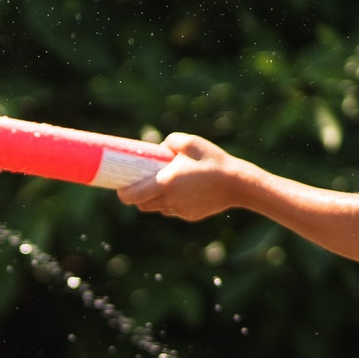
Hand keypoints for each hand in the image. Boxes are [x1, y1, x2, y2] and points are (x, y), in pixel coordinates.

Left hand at [115, 133, 252, 218]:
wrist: (238, 183)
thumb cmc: (213, 161)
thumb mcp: (190, 143)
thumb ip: (170, 141)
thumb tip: (160, 146)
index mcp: (164, 183)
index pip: (133, 196)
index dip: (123, 194)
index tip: (120, 188)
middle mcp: (169, 200)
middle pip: (142, 205)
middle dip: (137, 197)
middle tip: (140, 185)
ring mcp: (180, 210)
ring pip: (158, 209)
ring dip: (155, 200)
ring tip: (164, 185)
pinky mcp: (191, 216)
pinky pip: (175, 210)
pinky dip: (173, 203)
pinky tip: (184, 191)